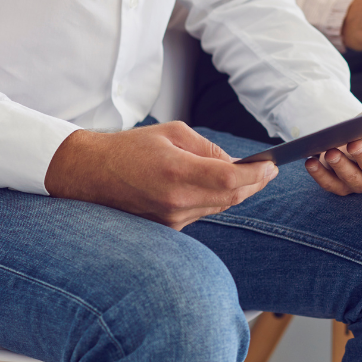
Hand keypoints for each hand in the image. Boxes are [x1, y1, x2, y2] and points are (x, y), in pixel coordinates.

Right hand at [44, 122, 278, 230]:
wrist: (89, 174)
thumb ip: (208, 149)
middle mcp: (176, 200)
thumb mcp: (171, 133)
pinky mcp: (168, 228)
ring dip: (236, 192)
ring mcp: (171, 218)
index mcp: (176, 172)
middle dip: (254, 183)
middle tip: (267, 171)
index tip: (271, 166)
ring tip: (248, 176)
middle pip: (231, 196)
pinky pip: (203, 213)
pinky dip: (215, 200)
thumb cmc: (129, 148)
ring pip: (220, 206)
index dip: (257, 174)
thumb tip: (236, 163)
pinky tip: (218, 187)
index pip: (231, 178)